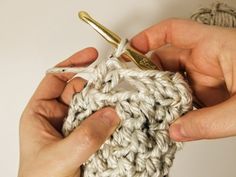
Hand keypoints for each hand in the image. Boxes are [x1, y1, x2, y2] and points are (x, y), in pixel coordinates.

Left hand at [18, 48, 119, 176]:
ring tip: (123, 100)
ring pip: (92, 107)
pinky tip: (122, 118)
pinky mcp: (88, 139)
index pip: (55, 80)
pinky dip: (111, 120)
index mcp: (40, 114)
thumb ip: (86, 136)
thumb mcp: (61, 158)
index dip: (72, 65)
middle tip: (115, 82)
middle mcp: (58, 118)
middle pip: (78, 91)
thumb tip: (112, 113)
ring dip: (106, 104)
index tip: (92, 56)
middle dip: (96, 86)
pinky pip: (101, 123)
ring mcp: (74, 128)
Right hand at [131, 19, 235, 140]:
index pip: (173, 31)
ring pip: (173, 81)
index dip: (148, 38)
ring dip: (160, 95)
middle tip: (133, 92)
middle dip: (148, 75)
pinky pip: (184, 96)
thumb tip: (176, 131)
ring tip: (148, 110)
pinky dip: (174, 107)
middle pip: (166, 59)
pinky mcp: (210, 92)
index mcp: (214, 47)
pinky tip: (168, 119)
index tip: (129, 51)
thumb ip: (207, 122)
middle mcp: (207, 59)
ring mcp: (207, 76)